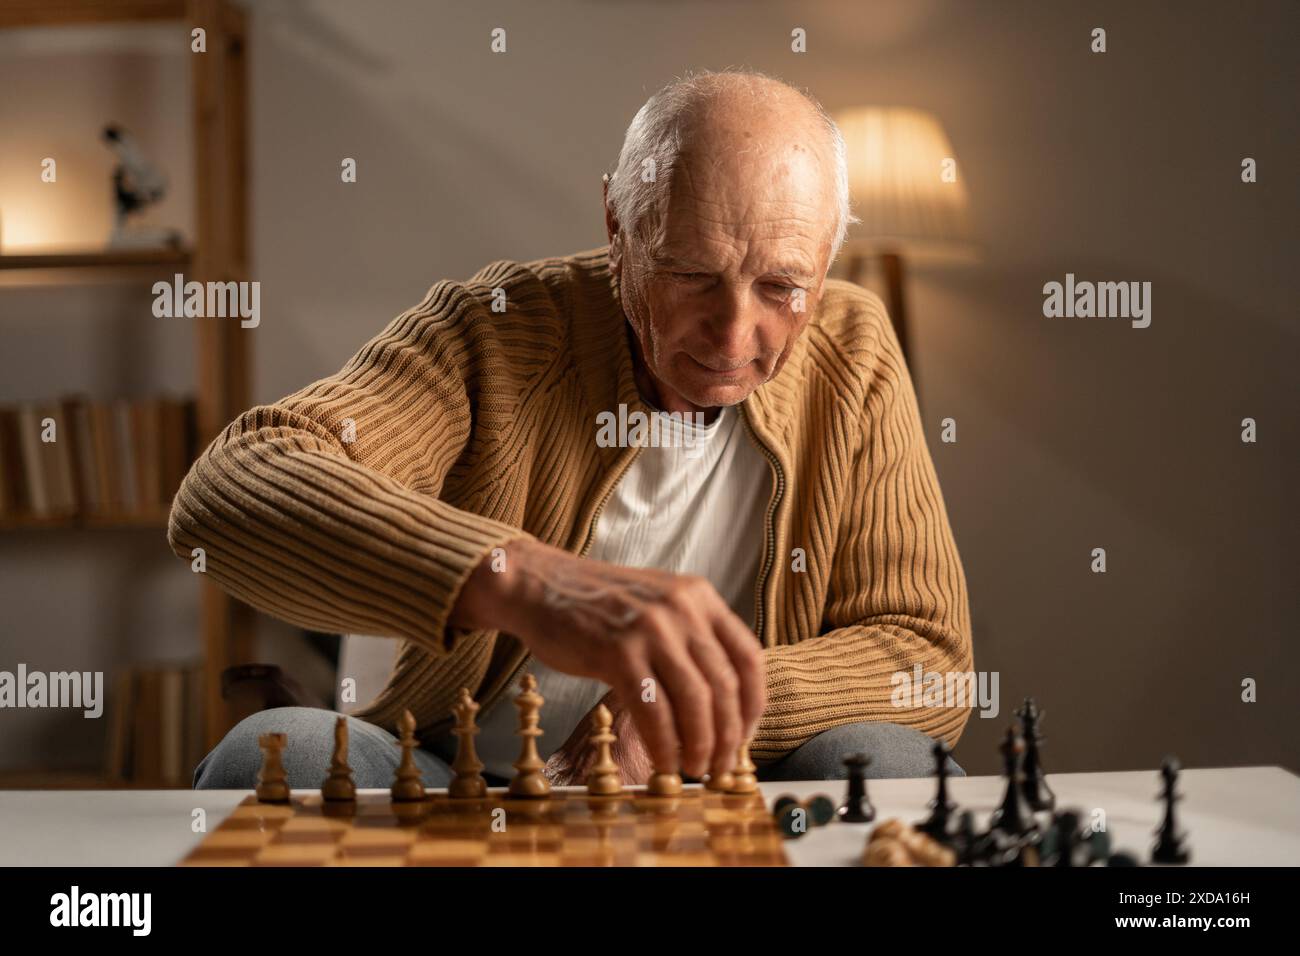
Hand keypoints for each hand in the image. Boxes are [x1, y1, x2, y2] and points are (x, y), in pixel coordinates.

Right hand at [451, 536, 765, 779]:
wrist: (539, 585)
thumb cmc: (597, 604)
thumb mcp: (657, 605)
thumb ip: (690, 638)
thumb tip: (719, 701)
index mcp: (699, 596)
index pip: (749, 657)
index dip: (753, 705)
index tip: (746, 737)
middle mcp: (682, 608)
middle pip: (725, 685)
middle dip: (728, 736)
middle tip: (721, 767)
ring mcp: (651, 628)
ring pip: (695, 701)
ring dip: (700, 745)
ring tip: (695, 770)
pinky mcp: (618, 651)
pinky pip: (654, 711)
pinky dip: (664, 745)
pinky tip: (663, 764)